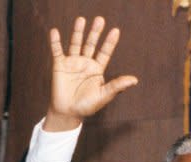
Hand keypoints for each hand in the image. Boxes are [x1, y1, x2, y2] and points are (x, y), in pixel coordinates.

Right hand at [45, 16, 137, 131]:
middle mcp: (86, 63)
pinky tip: (55, 32)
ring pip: (76, 44)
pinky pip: (57, 51)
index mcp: (97, 69)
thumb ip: (117, 86)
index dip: (110, 42)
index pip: (105, 52)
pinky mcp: (59, 65)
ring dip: (78, 32)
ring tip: (81, 20)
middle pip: (91, 44)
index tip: (115, 31)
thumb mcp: (104, 95)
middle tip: (100, 20)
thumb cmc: (87, 106)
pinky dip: (55, 42)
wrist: (68, 113)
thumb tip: (135, 80)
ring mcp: (73, 63)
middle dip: (95, 33)